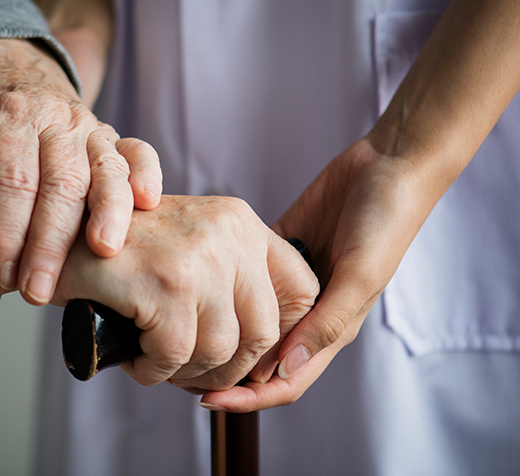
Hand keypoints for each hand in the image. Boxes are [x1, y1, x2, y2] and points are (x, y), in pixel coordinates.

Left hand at [0, 40, 162, 304]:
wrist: (5, 59)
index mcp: (9, 115)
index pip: (10, 179)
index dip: (5, 231)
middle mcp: (55, 120)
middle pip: (60, 184)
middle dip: (50, 243)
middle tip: (37, 291)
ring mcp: (88, 127)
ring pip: (105, 170)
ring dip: (107, 213)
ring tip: (104, 252)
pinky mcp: (110, 136)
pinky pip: (137, 151)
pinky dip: (146, 174)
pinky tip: (148, 203)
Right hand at [53, 195, 318, 389]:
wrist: (57, 233)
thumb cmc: (122, 250)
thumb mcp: (190, 245)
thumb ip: (234, 278)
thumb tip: (271, 350)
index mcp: (240, 221)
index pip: (301, 289)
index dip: (282, 335)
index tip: (248, 355)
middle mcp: (227, 233)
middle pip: (263, 332)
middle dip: (228, 367)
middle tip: (192, 371)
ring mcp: (198, 258)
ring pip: (220, 350)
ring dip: (185, 371)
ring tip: (157, 361)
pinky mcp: (164, 285)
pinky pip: (174, 356)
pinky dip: (153, 371)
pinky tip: (136, 358)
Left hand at [201, 138, 432, 411]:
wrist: (387, 167)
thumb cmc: (385, 223)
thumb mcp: (360, 275)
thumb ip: (327, 322)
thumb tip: (285, 368)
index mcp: (331, 328)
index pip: (285, 380)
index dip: (248, 398)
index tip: (206, 400)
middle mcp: (308, 312)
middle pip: (260, 358)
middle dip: (224, 372)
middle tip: (179, 370)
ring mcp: (290, 283)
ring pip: (248, 322)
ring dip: (221, 332)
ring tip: (181, 333)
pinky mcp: (278, 252)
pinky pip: (246, 278)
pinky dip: (224, 288)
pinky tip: (197, 287)